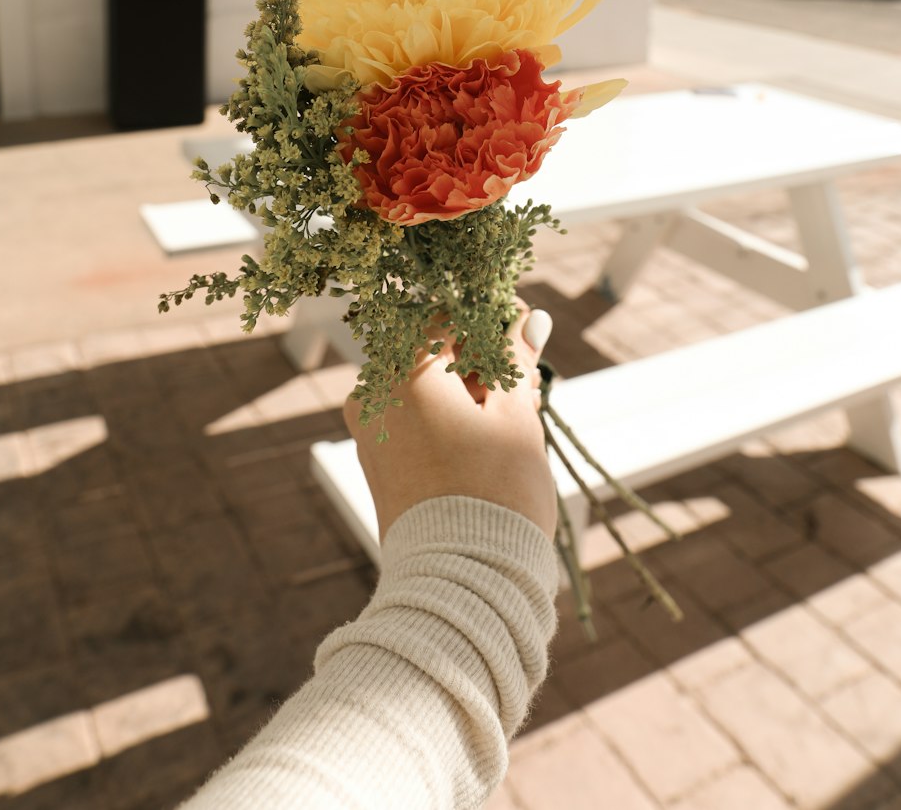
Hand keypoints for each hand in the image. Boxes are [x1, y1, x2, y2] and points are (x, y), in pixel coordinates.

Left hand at [343, 304, 556, 540]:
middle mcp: (375, 394)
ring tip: (519, 415)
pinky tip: (491, 438)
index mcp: (403, 370)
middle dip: (484, 359)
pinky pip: (414, 418)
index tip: (527, 334)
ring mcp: (371, 430)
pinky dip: (450, 417)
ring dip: (472, 389)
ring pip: (426, 386)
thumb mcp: (516, 416)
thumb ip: (515, 358)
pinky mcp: (378, 462)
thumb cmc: (495, 493)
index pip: (449, 316)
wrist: (462, 584)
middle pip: (435, 351)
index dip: (492, 320)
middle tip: (530, 384)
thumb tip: (526, 318)